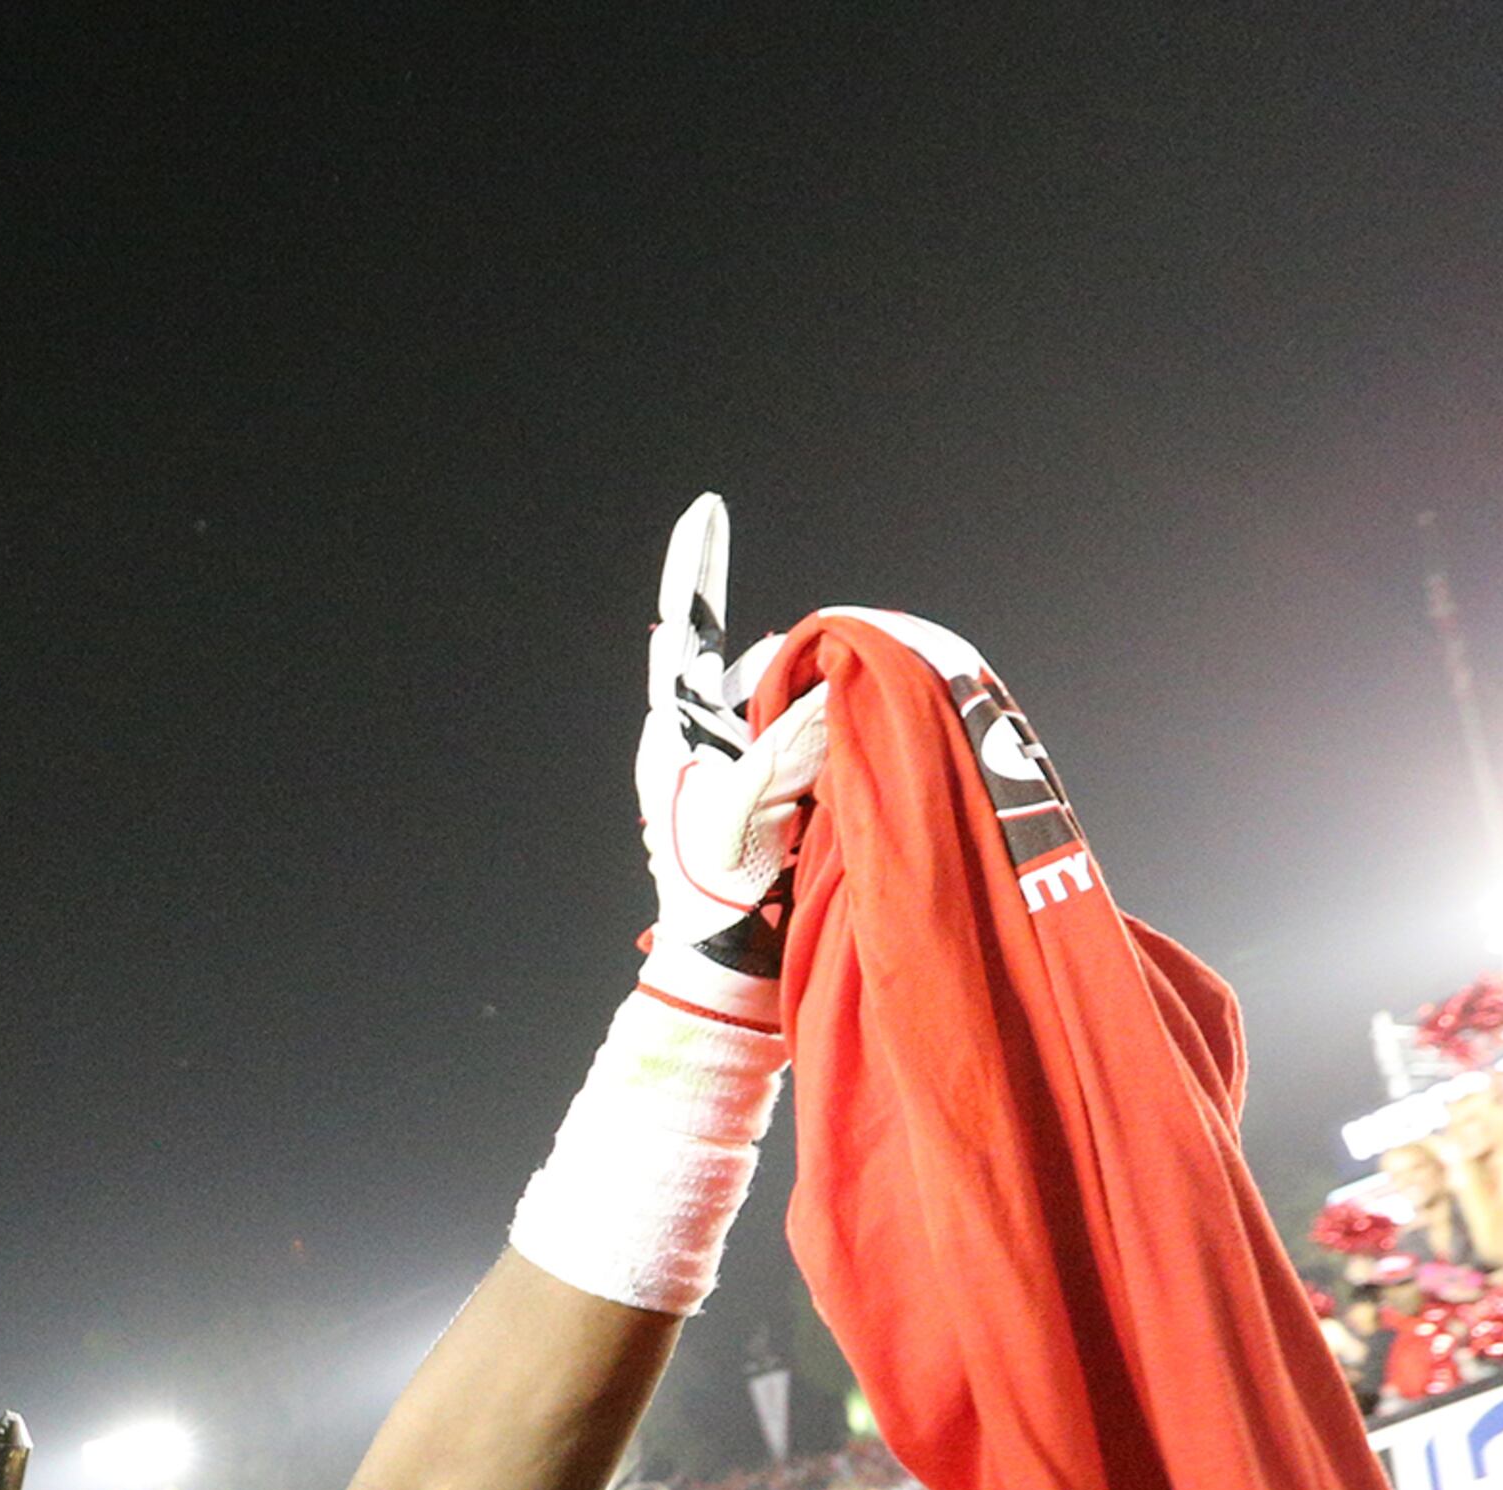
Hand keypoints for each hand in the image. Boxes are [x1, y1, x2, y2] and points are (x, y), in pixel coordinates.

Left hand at [634, 492, 830, 1025]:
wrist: (724, 969)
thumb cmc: (724, 898)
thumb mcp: (754, 812)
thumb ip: (789, 742)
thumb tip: (828, 687)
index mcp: (675, 735)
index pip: (686, 633)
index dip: (696, 567)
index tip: (705, 507)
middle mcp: (688, 742)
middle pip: (747, 668)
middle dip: (787, 670)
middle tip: (802, 725)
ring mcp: (714, 769)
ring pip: (775, 708)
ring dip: (804, 716)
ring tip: (808, 779)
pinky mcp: (740, 796)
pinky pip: (786, 746)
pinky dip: (813, 743)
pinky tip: (821, 777)